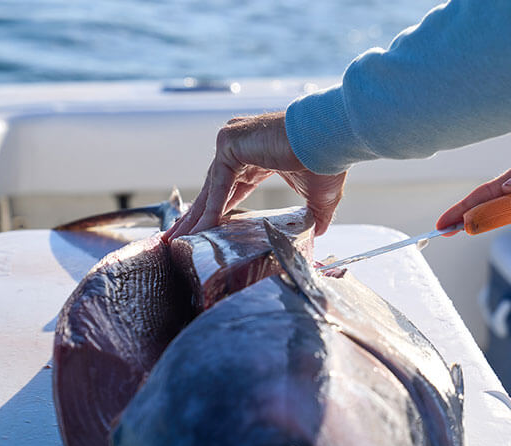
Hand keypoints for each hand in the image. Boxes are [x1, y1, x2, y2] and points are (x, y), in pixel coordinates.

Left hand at [164, 112, 346, 241]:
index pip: (231, 186)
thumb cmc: (328, 160)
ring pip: (211, 187)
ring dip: (197, 215)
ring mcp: (233, 141)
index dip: (218, 209)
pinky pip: (219, 184)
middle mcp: (241, 145)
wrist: (330, 140)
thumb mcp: (320, 197)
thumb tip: (319, 233)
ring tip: (180, 239)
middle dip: (198, 215)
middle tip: (180, 237)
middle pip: (214, 188)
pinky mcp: (230, 143)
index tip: (205, 228)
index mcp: (258, 154)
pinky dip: (212, 208)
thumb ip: (315, 215)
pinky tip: (203, 229)